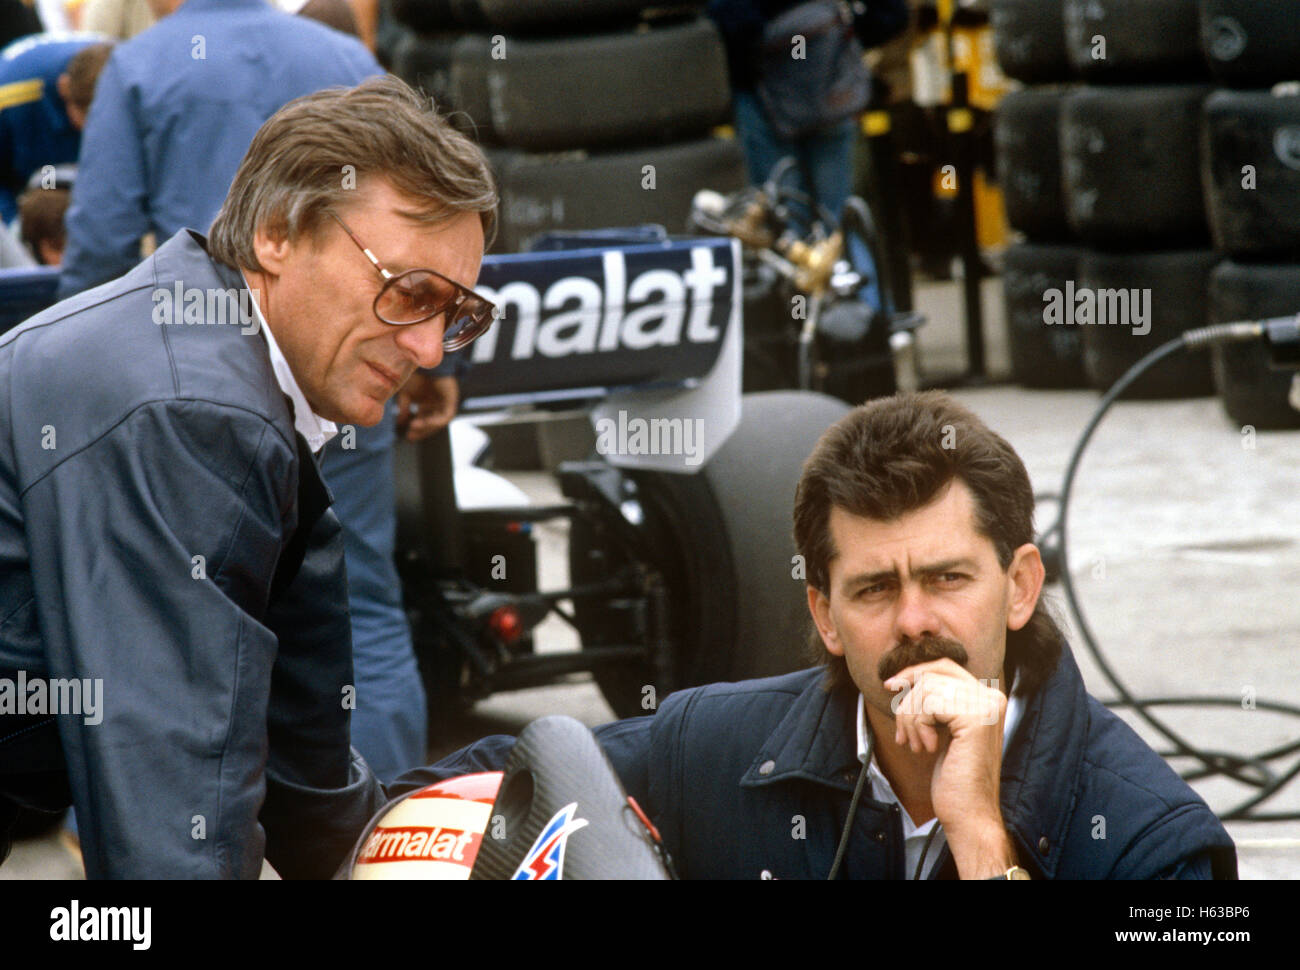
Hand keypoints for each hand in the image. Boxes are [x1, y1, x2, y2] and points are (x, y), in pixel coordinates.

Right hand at [396, 372, 458, 440]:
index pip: (424, 420)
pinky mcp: (451, 399)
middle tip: (411, 435)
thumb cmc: (414, 373)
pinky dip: (436, 420)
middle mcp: (436, 403)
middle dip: (422, 430)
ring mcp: (445, 401)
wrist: (423, 360)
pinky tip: (425, 422)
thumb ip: (404, 408)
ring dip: (427, 426)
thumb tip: (400, 423)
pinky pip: (446, 415)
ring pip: (439, 421)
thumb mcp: (405, 393)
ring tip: (414, 426)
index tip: (408, 436)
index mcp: (427, 401)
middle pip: (431, 422)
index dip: (418, 430)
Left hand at [884, 658, 1016, 877]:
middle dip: (908, 699)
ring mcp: (987, 707)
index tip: (891, 685)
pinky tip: (926, 747)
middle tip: (903, 731)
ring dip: (910, 718)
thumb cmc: (954, 778)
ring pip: (926, 689)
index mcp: (989, 698)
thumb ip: (937, 703)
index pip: (945, 666)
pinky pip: (928, 704)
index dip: (915, 672)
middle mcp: (993, 697)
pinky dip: (917, 725)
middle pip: (933, 674)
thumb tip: (905, 677)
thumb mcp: (944, 731)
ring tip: (916, 744)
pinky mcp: (975, 719)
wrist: (969, 813)